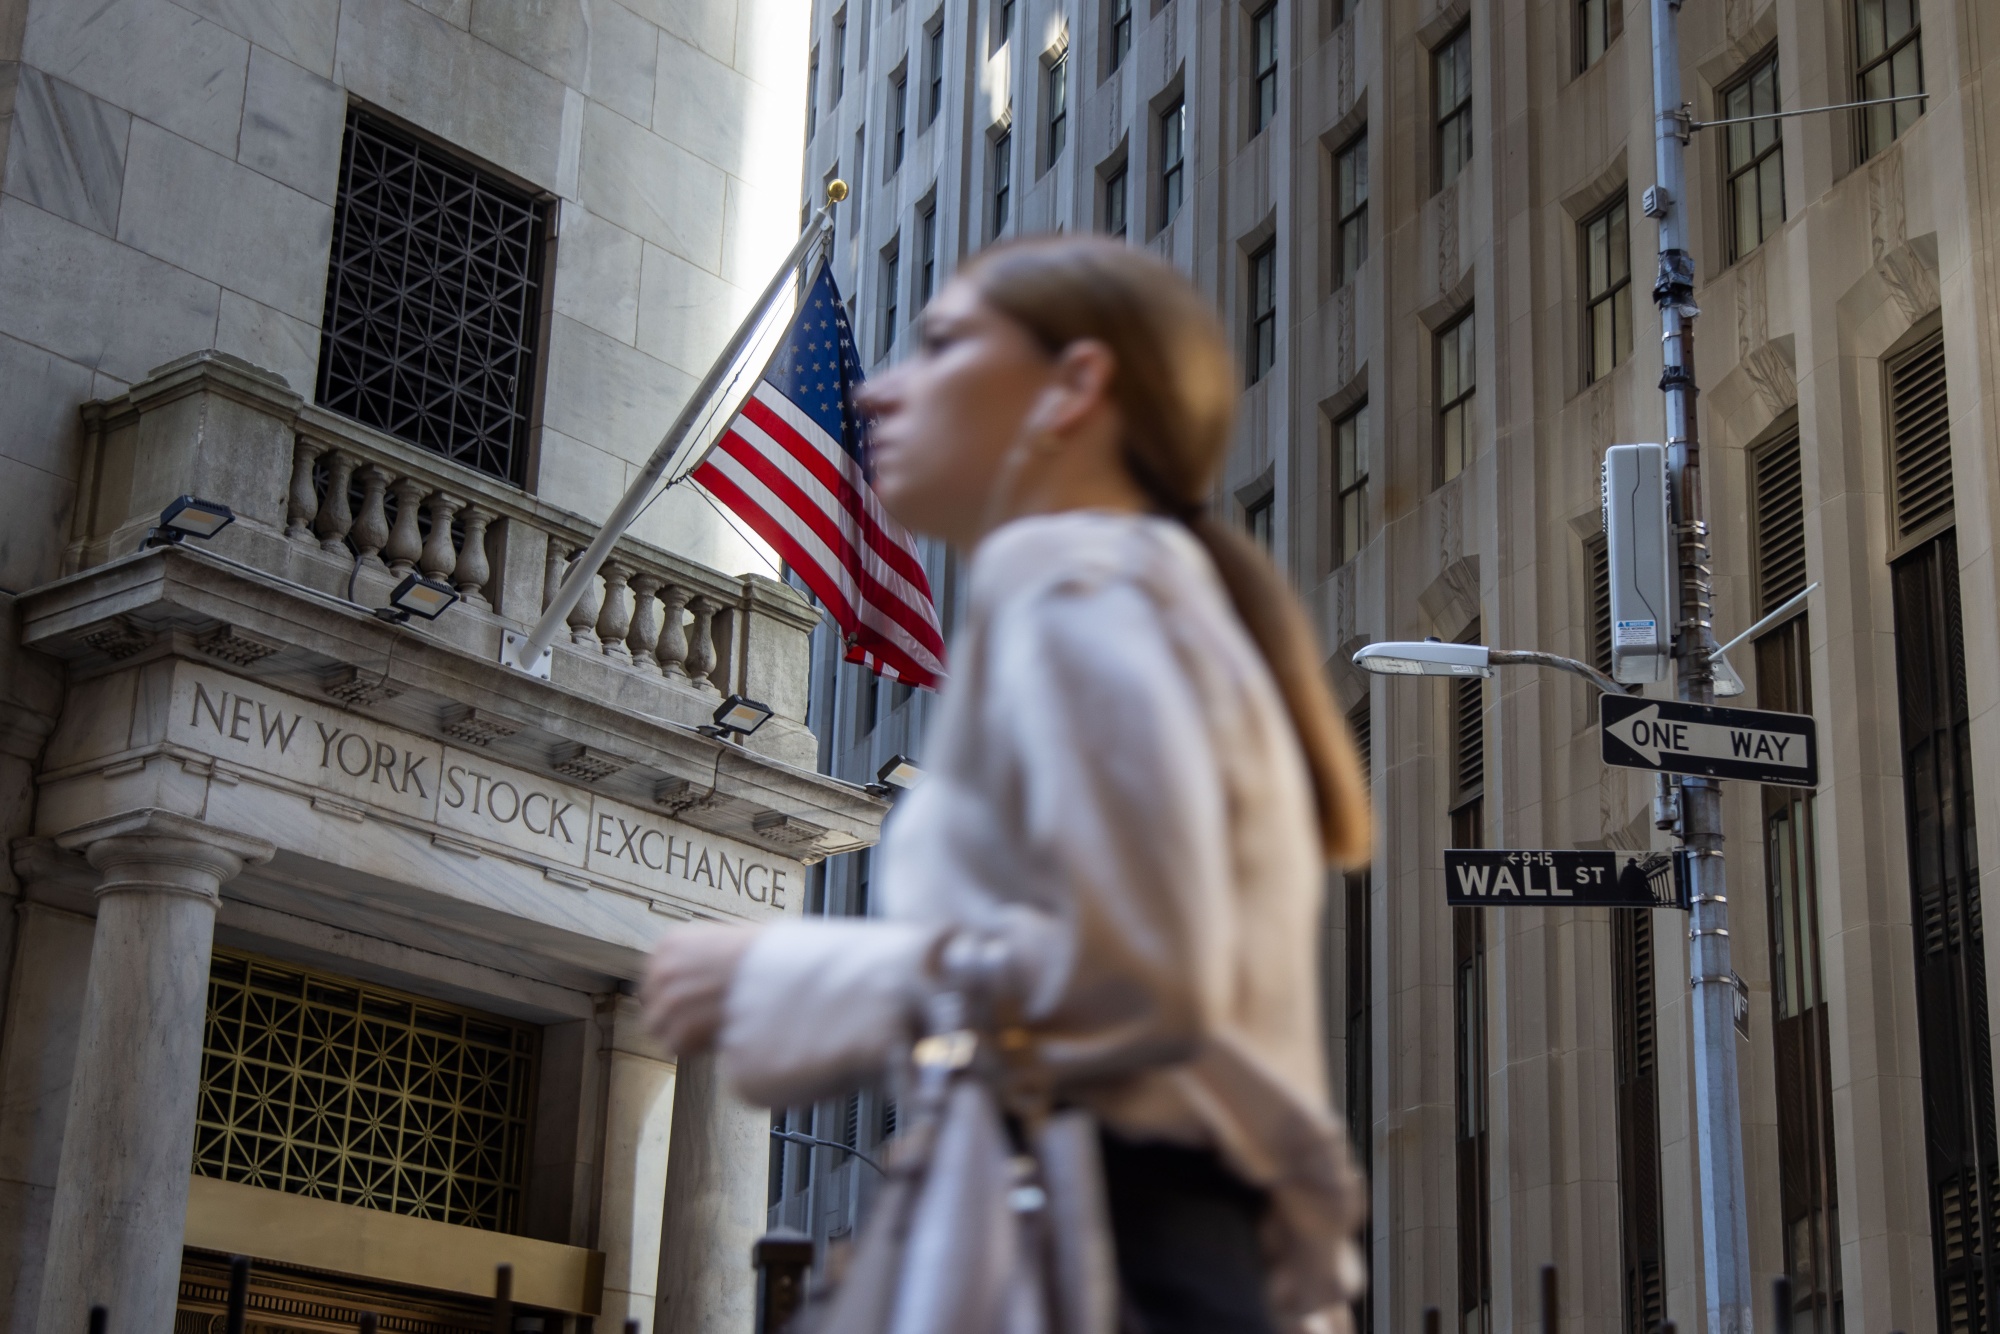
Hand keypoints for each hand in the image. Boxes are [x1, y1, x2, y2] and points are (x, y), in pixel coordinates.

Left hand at [643, 923, 760, 1054]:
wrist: (777, 973)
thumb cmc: (763, 956)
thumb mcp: (724, 940)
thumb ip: (700, 957)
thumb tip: (698, 977)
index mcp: (670, 945)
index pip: (654, 975)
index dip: (674, 990)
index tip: (689, 999)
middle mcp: (661, 971)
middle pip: (651, 1002)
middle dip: (673, 1013)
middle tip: (700, 1017)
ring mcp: (667, 1001)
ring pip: (659, 1028)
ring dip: (682, 1032)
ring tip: (711, 1027)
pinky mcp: (678, 1030)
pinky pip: (676, 1047)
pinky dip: (695, 1047)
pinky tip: (717, 1034)